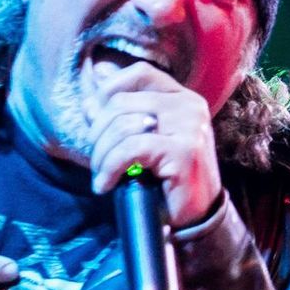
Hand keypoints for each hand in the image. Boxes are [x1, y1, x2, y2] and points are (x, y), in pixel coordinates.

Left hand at [86, 62, 224, 227]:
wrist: (198, 216)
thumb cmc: (168, 179)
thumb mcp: (145, 140)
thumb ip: (124, 116)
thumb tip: (91, 94)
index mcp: (182, 98)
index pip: (140, 73)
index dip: (109, 90)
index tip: (93, 118)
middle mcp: (189, 107)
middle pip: (122, 102)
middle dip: (98, 133)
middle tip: (96, 160)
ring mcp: (189, 127)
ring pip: (123, 126)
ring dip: (102, 155)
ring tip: (101, 176)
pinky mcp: (183, 151)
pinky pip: (130, 149)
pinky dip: (110, 167)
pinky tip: (105, 184)